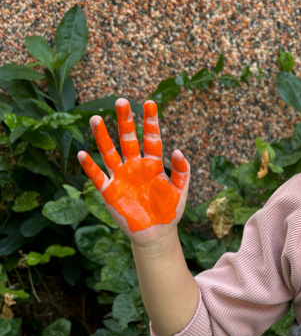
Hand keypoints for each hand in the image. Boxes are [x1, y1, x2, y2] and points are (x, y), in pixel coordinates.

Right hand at [77, 98, 189, 242]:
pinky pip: (97, 176)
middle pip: (127, 139)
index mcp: (153, 164)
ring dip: (102, 136)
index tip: (150, 103)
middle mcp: (135, 166)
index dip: (150, 121)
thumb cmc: (169, 211)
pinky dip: (89, 166)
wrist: (156, 234)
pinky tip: (83, 153)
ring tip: (96, 119)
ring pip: (109, 152)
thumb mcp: (180, 191)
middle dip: (125, 121)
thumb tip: (178, 150)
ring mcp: (121, 177)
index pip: (151, 138)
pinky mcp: (109, 191)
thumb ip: (182, 171)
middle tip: (121, 101)